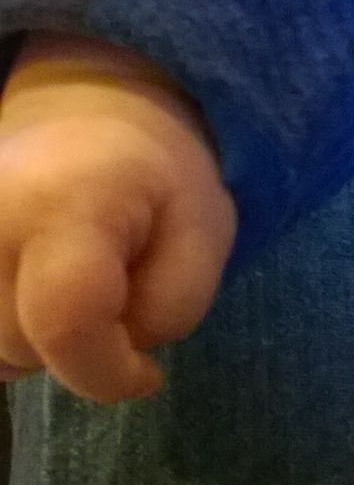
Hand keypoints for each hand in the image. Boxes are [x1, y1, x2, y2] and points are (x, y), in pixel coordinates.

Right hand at [0, 39, 235, 400]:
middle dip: (82, 349)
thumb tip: (117, 369)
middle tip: (113, 289)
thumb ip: (171, 307)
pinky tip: (37, 293)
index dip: (107, 371)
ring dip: (42, 345)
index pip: (65, 325)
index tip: (147, 372)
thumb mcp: (203, 231)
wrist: (81, 112)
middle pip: (26, 348)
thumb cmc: (155, 172)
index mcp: (62, 204)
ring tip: (71, 284)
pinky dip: (12, 335)